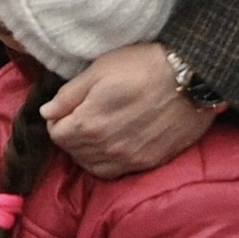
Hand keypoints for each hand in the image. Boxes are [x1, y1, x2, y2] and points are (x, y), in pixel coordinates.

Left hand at [41, 42, 216, 179]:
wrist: (191, 78)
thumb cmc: (143, 65)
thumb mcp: (99, 69)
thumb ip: (69, 94)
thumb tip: (47, 112)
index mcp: (89, 123)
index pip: (56, 133)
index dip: (56, 118)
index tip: (66, 107)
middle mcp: (106, 148)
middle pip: (73, 151)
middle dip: (69, 134)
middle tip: (79, 115)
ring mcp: (128, 159)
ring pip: (92, 165)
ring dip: (86, 151)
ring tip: (94, 130)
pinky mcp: (148, 163)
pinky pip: (115, 172)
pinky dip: (106, 161)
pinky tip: (111, 145)